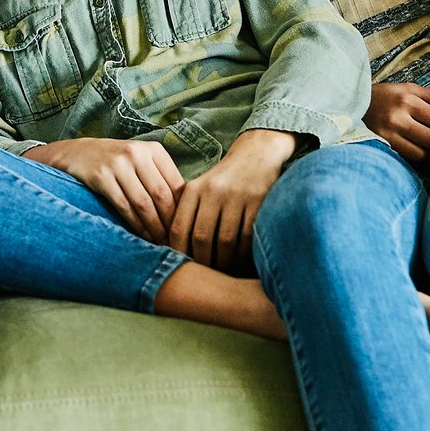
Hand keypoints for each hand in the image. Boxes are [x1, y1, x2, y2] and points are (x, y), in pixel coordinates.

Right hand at [25, 138, 184, 239]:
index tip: (186, 230)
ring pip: (143, 203)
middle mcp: (137, 153)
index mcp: (153, 150)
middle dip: (170, 223)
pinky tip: (141, 235)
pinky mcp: (100, 176)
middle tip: (175, 242)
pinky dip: (135, 224)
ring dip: (153, 227)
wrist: (77, 153)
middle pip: (162, 195)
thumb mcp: (141, 161)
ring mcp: (117, 163)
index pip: (176, 184)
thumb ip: (161, 179)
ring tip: (160, 243)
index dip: (183, 210)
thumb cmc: (116, 163)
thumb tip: (187, 211)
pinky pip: (123, 206)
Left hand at [169, 130, 296, 270]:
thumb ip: (187, 213)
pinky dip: (243, 254)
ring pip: (225, 240)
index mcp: (194, 189)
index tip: (181, 267)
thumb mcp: (200, 189)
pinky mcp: (258, 201)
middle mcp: (213, 191)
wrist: (257, 155)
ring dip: (224, 262)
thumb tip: (171, 250)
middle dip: (202, 262)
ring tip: (222, 272)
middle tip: (205, 275)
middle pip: (201, 238)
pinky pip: (247, 236)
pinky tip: (241, 262)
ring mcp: (237, 196)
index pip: (178, 228)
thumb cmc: (223, 180)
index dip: (177, 253)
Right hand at [367, 82, 429, 162]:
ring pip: (423, 153)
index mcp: (407, 101)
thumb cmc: (386, 96)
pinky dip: (422, 157)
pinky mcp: (383, 147)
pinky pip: (410, 158)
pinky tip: (425, 150)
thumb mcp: (409, 89)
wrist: (354, 105)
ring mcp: (388, 136)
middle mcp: (397, 119)